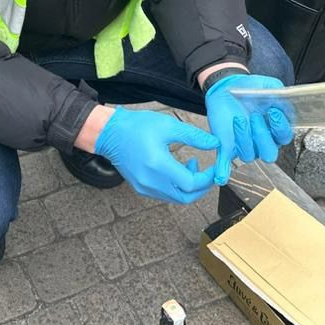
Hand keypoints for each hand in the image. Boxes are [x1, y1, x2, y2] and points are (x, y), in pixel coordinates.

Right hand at [94, 107, 219, 204]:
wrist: (109, 133)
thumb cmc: (136, 127)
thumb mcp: (168, 125)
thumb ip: (194, 136)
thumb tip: (215, 143)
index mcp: (158, 165)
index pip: (191, 183)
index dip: (207, 178)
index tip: (214, 167)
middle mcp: (151, 181)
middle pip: (186, 198)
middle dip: (202, 187)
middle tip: (208, 173)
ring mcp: (145, 187)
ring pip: (176, 198)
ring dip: (189, 187)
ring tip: (192, 166)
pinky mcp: (141, 188)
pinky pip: (165, 195)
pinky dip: (177, 187)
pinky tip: (178, 170)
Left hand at [204, 74, 294, 183]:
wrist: (228, 86)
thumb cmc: (251, 88)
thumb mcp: (269, 86)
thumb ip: (280, 95)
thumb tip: (285, 107)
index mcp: (275, 129)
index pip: (284, 137)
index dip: (280, 128)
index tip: (273, 112)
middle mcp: (262, 141)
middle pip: (269, 154)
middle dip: (262, 136)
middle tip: (255, 117)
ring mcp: (245, 145)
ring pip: (249, 155)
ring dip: (244, 138)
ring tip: (238, 119)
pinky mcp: (226, 145)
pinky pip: (225, 163)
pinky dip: (223, 171)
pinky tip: (220, 177)